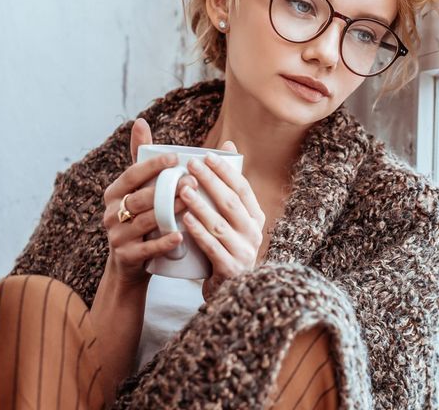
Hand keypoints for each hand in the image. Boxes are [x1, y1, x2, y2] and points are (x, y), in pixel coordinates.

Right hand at [101, 118, 197, 287]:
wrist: (129, 266)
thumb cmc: (140, 218)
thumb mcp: (137, 189)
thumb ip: (141, 158)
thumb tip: (140, 120)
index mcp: (114, 193)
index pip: (132, 174)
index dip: (152, 165)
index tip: (176, 157)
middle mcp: (111, 213)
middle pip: (139, 198)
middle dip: (165, 189)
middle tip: (193, 180)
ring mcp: (117, 236)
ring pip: (144, 221)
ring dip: (169, 212)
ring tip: (192, 203)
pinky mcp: (126, 257)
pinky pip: (146, 249)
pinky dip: (163, 242)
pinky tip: (180, 235)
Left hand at [179, 141, 265, 300]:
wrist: (227, 293)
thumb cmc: (224, 247)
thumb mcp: (229, 219)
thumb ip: (226, 186)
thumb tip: (228, 144)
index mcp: (255, 218)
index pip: (242, 189)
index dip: (225, 172)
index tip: (207, 156)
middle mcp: (254, 234)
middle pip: (231, 203)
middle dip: (211, 182)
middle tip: (191, 166)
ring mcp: (244, 253)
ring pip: (221, 224)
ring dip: (201, 206)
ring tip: (183, 190)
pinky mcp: (231, 270)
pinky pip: (213, 248)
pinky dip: (199, 233)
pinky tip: (185, 220)